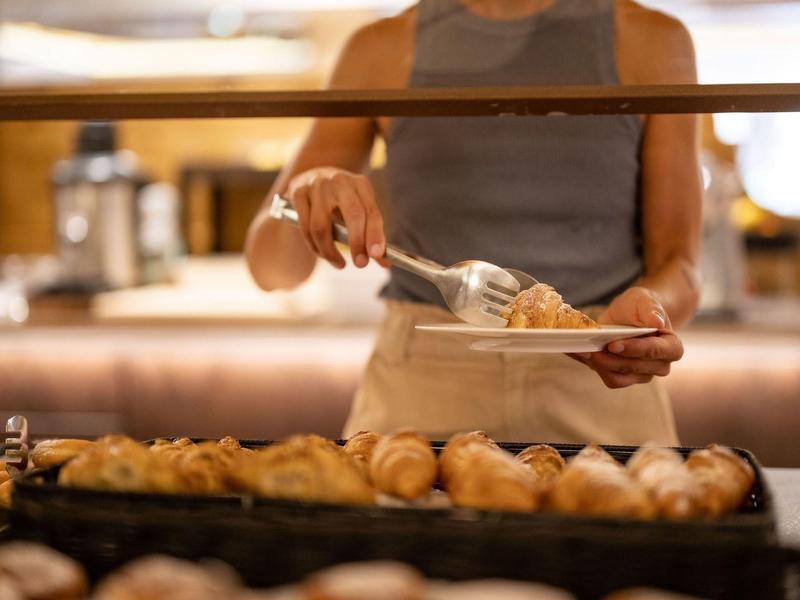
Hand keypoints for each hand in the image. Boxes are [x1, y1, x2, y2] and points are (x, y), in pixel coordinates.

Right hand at [287, 167, 385, 268]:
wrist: (312, 175)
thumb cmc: (342, 200)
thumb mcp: (359, 209)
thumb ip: (371, 234)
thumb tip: (384, 262)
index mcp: (361, 184)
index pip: (372, 211)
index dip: (375, 235)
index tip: (376, 255)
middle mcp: (341, 181)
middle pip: (352, 214)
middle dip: (357, 243)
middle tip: (361, 264)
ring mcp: (317, 185)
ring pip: (322, 227)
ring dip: (330, 252)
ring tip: (340, 264)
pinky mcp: (298, 192)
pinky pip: (305, 227)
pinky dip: (314, 246)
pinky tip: (322, 253)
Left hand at [568, 287, 683, 388]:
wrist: (629, 315)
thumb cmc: (640, 307)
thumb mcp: (644, 300)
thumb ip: (651, 310)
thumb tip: (657, 322)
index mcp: (671, 347)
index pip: (654, 352)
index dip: (634, 350)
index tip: (613, 345)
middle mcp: (660, 365)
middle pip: (634, 368)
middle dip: (611, 359)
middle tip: (591, 349)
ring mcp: (641, 374)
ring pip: (618, 377)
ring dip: (599, 366)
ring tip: (583, 351)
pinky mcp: (623, 377)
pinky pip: (607, 378)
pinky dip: (592, 367)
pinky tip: (579, 354)